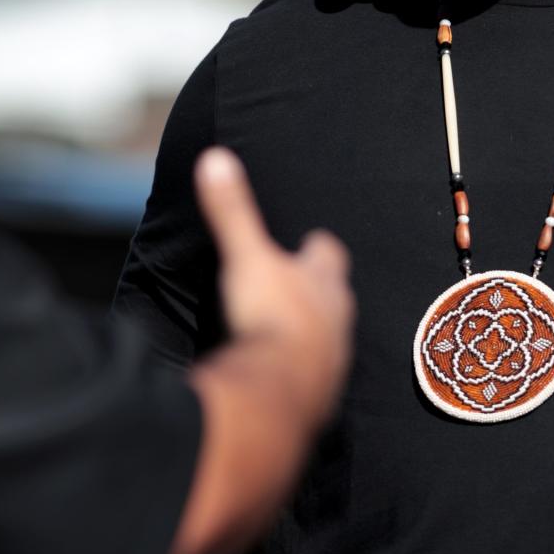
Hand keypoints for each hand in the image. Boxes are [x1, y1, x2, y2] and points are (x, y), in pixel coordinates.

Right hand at [194, 147, 354, 425]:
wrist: (282, 389)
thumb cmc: (270, 315)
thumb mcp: (247, 257)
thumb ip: (233, 212)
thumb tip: (216, 158)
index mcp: (324, 281)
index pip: (328, 254)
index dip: (318, 248)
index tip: (312, 240)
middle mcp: (337, 319)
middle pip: (336, 297)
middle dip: (323, 291)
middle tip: (306, 287)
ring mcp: (333, 359)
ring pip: (332, 338)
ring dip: (316, 334)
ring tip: (297, 334)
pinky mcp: (321, 395)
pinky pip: (316, 378)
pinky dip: (304, 372)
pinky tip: (288, 377)